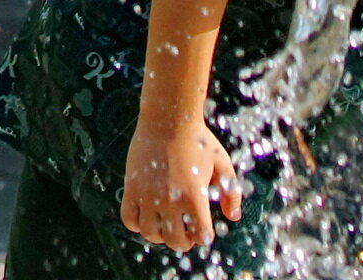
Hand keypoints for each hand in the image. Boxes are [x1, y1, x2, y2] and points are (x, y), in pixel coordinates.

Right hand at [120, 118, 241, 251]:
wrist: (169, 121)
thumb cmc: (200, 142)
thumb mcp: (222, 164)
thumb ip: (231, 192)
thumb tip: (233, 217)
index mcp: (194, 196)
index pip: (200, 235)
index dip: (204, 237)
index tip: (204, 231)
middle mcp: (170, 200)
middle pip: (174, 241)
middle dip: (183, 242)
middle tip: (186, 235)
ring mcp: (148, 196)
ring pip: (150, 234)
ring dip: (161, 235)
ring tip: (168, 225)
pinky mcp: (132, 189)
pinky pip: (129, 220)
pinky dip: (138, 225)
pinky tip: (149, 217)